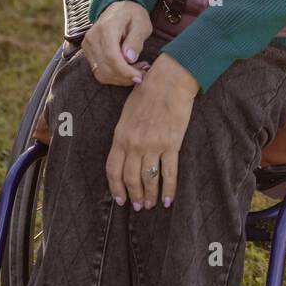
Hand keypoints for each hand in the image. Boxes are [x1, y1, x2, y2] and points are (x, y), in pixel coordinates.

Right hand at [85, 0, 152, 85]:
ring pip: (101, 73)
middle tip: (142, 74)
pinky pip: (99, 71)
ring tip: (136, 70)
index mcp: (106, 28)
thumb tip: (129, 58)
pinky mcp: (88, 51)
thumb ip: (135, 40)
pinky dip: (113, 76)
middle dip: (125, 77)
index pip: (111, 57)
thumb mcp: (141, 23)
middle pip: (105, 68)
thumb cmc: (133, 14)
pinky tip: (126, 69)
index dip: (125, 71)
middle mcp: (92, 37)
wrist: (119, 7)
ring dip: (120, 78)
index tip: (139, 77)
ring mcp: (88, 45)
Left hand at [106, 52, 199, 209]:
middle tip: (137, 206)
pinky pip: (169, 173)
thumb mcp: (127, 112)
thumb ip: (125, 133)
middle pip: (130, 178)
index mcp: (121, 136)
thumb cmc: (148, 91)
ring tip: (150, 205)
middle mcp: (134, 144)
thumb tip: (126, 151)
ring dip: (149, 196)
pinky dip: (169, 189)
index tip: (120, 199)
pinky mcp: (171, 144)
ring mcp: (153, 145)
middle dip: (133, 195)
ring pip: (148, 179)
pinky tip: (168, 199)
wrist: (170, 80)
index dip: (116, 188)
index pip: (113, 170)